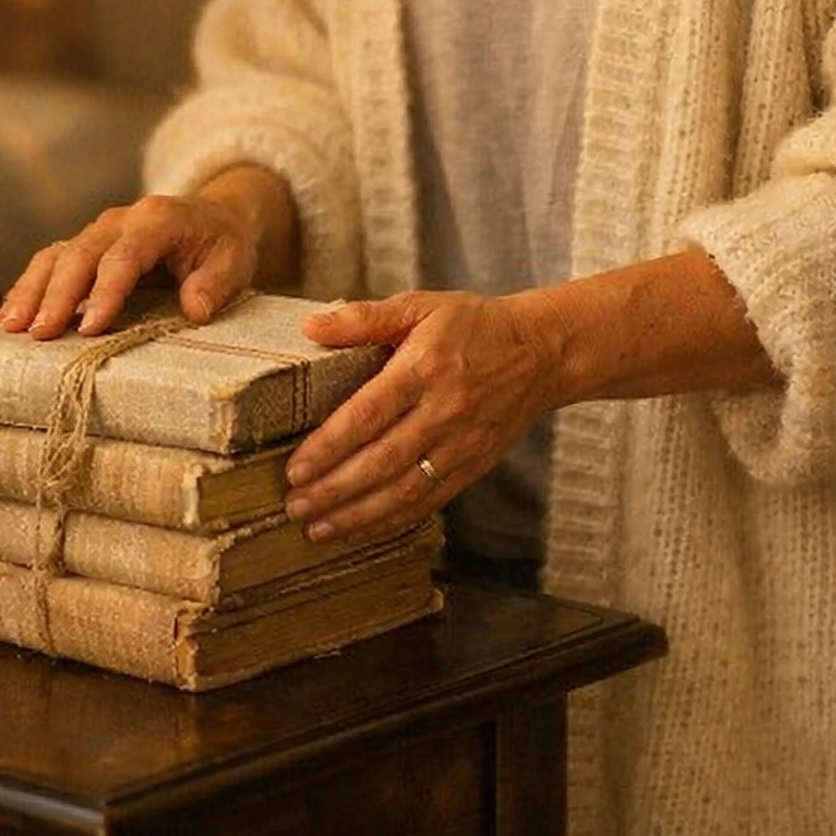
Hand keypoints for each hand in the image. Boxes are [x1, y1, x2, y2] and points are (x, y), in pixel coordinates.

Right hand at [0, 193, 258, 338]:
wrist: (212, 216)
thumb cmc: (221, 244)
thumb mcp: (234, 261)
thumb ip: (215, 283)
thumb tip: (195, 309)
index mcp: (159, 219)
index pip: (127, 255)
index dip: (107, 290)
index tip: (90, 328)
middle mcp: (121, 220)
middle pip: (82, 253)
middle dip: (58, 293)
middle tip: (39, 332)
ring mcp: (98, 231)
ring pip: (57, 254)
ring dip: (32, 289)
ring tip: (11, 325)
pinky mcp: (85, 246)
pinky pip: (51, 260)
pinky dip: (29, 286)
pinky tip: (10, 315)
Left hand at [284, 290, 561, 544]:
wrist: (542, 353)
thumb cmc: (474, 325)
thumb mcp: (421, 306)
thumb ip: (364, 318)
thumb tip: (310, 326)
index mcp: (425, 368)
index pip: (368, 414)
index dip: (330, 445)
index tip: (295, 468)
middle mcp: (444, 411)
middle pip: (382, 461)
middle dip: (334, 489)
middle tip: (293, 505)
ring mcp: (461, 444)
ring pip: (404, 490)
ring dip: (357, 514)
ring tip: (317, 527)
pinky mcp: (474, 466)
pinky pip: (429, 502)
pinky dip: (392, 521)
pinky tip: (361, 529)